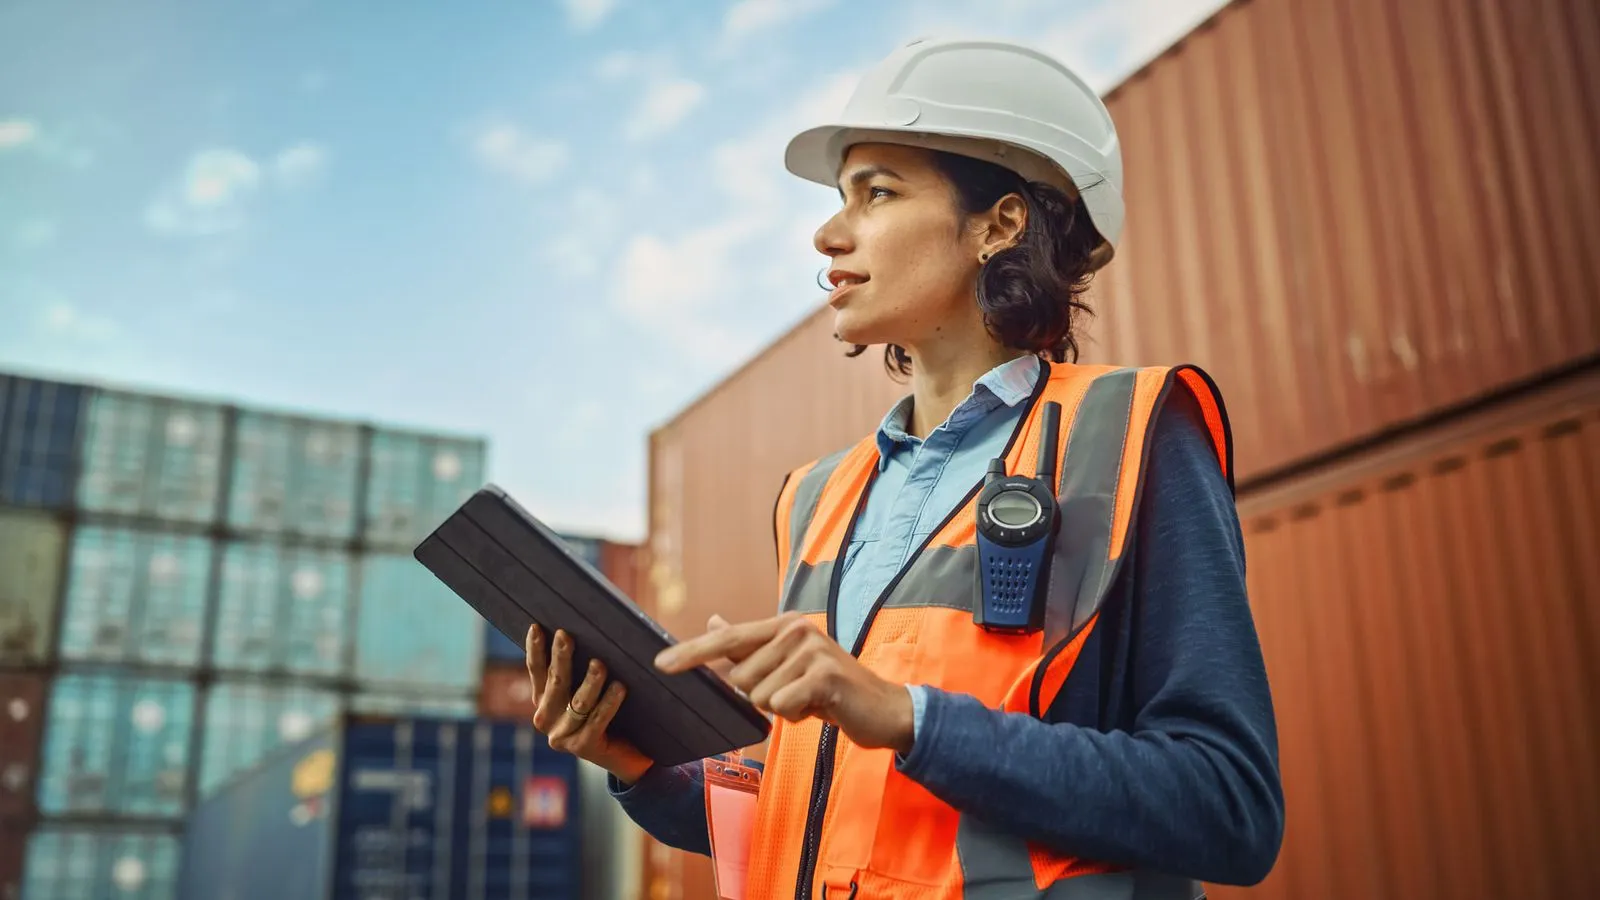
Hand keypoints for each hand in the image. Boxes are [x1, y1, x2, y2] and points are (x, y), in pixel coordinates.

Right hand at [525, 624, 652, 784]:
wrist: (627, 754)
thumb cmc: (610, 711)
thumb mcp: (589, 688)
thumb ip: (581, 666)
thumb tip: (586, 631)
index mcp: (544, 700)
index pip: (536, 670)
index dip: (535, 649)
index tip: (537, 627)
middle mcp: (546, 719)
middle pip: (556, 683)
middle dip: (560, 658)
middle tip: (566, 636)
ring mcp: (562, 736)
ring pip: (578, 702)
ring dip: (589, 682)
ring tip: (600, 664)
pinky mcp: (583, 747)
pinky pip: (598, 720)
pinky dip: (609, 703)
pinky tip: (620, 688)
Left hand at [655, 612, 915, 754]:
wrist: (884, 709)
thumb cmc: (830, 690)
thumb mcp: (788, 665)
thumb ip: (749, 646)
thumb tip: (712, 620)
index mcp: (783, 624)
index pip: (727, 638)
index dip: (692, 653)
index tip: (661, 665)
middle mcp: (796, 629)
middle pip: (741, 678)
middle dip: (763, 697)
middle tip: (797, 694)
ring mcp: (811, 649)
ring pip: (760, 696)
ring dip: (783, 709)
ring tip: (811, 700)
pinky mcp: (823, 674)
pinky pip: (782, 707)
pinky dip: (798, 717)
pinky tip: (821, 709)